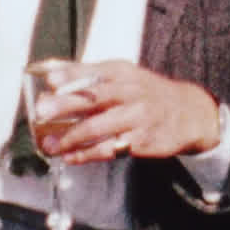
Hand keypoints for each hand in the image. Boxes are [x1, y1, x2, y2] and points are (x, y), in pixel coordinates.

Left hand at [36, 61, 220, 162]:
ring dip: (70, 137)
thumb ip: (89, 74)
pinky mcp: (140, 141)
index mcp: (123, 73)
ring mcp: (137, 117)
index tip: (50, 80)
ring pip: (98, 127)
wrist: (189, 113)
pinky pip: (108, 149)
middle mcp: (131, 92)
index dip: (71, 75)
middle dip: (65, 105)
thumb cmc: (146, 93)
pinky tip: (70, 156)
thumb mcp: (125, 75)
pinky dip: (86, 154)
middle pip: (94, 98)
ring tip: (49, 144)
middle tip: (41, 112)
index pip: (94, 72)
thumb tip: (49, 72)